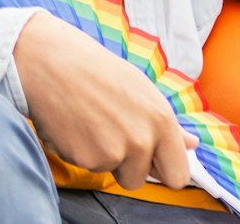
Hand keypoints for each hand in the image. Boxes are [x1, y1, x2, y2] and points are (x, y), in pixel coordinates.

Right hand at [15, 13, 195, 190]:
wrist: (47, 59)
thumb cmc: (93, 68)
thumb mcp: (138, 88)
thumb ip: (167, 124)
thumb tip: (193, 144)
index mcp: (161, 121)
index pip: (177, 175)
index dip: (161, 170)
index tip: (148, 161)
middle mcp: (142, 140)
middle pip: (139, 180)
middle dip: (126, 167)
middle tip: (106, 134)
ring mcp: (113, 152)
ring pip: (109, 172)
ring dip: (98, 155)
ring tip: (85, 120)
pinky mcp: (84, 159)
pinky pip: (84, 165)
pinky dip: (75, 150)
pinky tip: (69, 123)